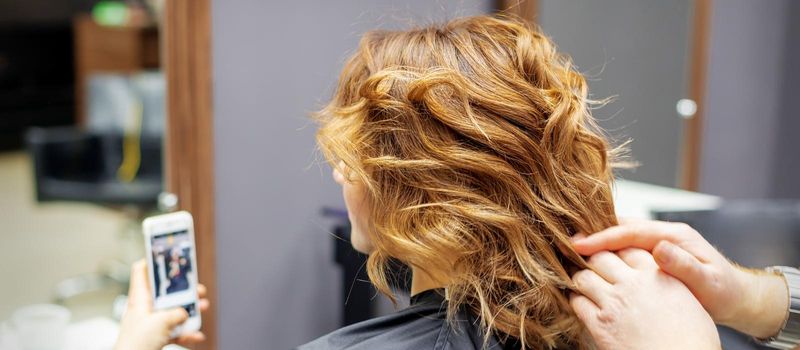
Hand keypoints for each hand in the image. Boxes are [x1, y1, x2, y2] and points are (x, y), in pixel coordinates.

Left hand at [114, 260, 209, 349]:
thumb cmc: (135, 343)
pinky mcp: (157, 336)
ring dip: (190, 311)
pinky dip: (187, 333)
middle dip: (184, 290)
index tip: (167, 254)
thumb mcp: (160, 323)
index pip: (142, 271)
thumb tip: (184, 312)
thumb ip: (176, 314)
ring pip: (174, 311)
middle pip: (166, 292)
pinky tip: (196, 335)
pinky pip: (176, 331)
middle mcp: (146, 308)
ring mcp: (152, 323)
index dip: (153, 260)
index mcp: (140, 298)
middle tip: (196, 288)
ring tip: (202, 308)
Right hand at [572, 219, 788, 338]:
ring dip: (599, 242)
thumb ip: (684, 265)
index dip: (602, 237)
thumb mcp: (707, 281)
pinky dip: (609, 251)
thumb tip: (660, 249)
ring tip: (574, 250)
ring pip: (622, 236)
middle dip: (594, 235)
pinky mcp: (656, 252)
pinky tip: (595, 260)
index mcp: (675, 235)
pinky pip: (627, 247)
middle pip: (622, 228)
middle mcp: (665, 233)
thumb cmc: (724, 291)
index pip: (630, 231)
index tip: (579, 244)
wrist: (737, 296)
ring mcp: (660, 242)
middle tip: (567, 243)